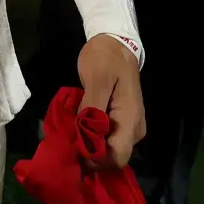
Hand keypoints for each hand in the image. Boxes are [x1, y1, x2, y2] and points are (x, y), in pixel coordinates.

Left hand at [76, 35, 145, 168]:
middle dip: (91, 154)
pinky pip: (109, 138)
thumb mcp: (96, 81)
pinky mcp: (122, 121)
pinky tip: (79, 128)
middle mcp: (134, 129)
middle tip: (68, 142)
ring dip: (91, 146)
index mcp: (130, 120)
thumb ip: (92, 110)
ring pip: (111, 148)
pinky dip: (94, 137)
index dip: (96, 160)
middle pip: (114, 156)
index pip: (118, 157)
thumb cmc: (105, 59)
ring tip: (71, 135)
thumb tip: (85, 138)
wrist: (116, 43)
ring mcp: (130, 126)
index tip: (74, 150)